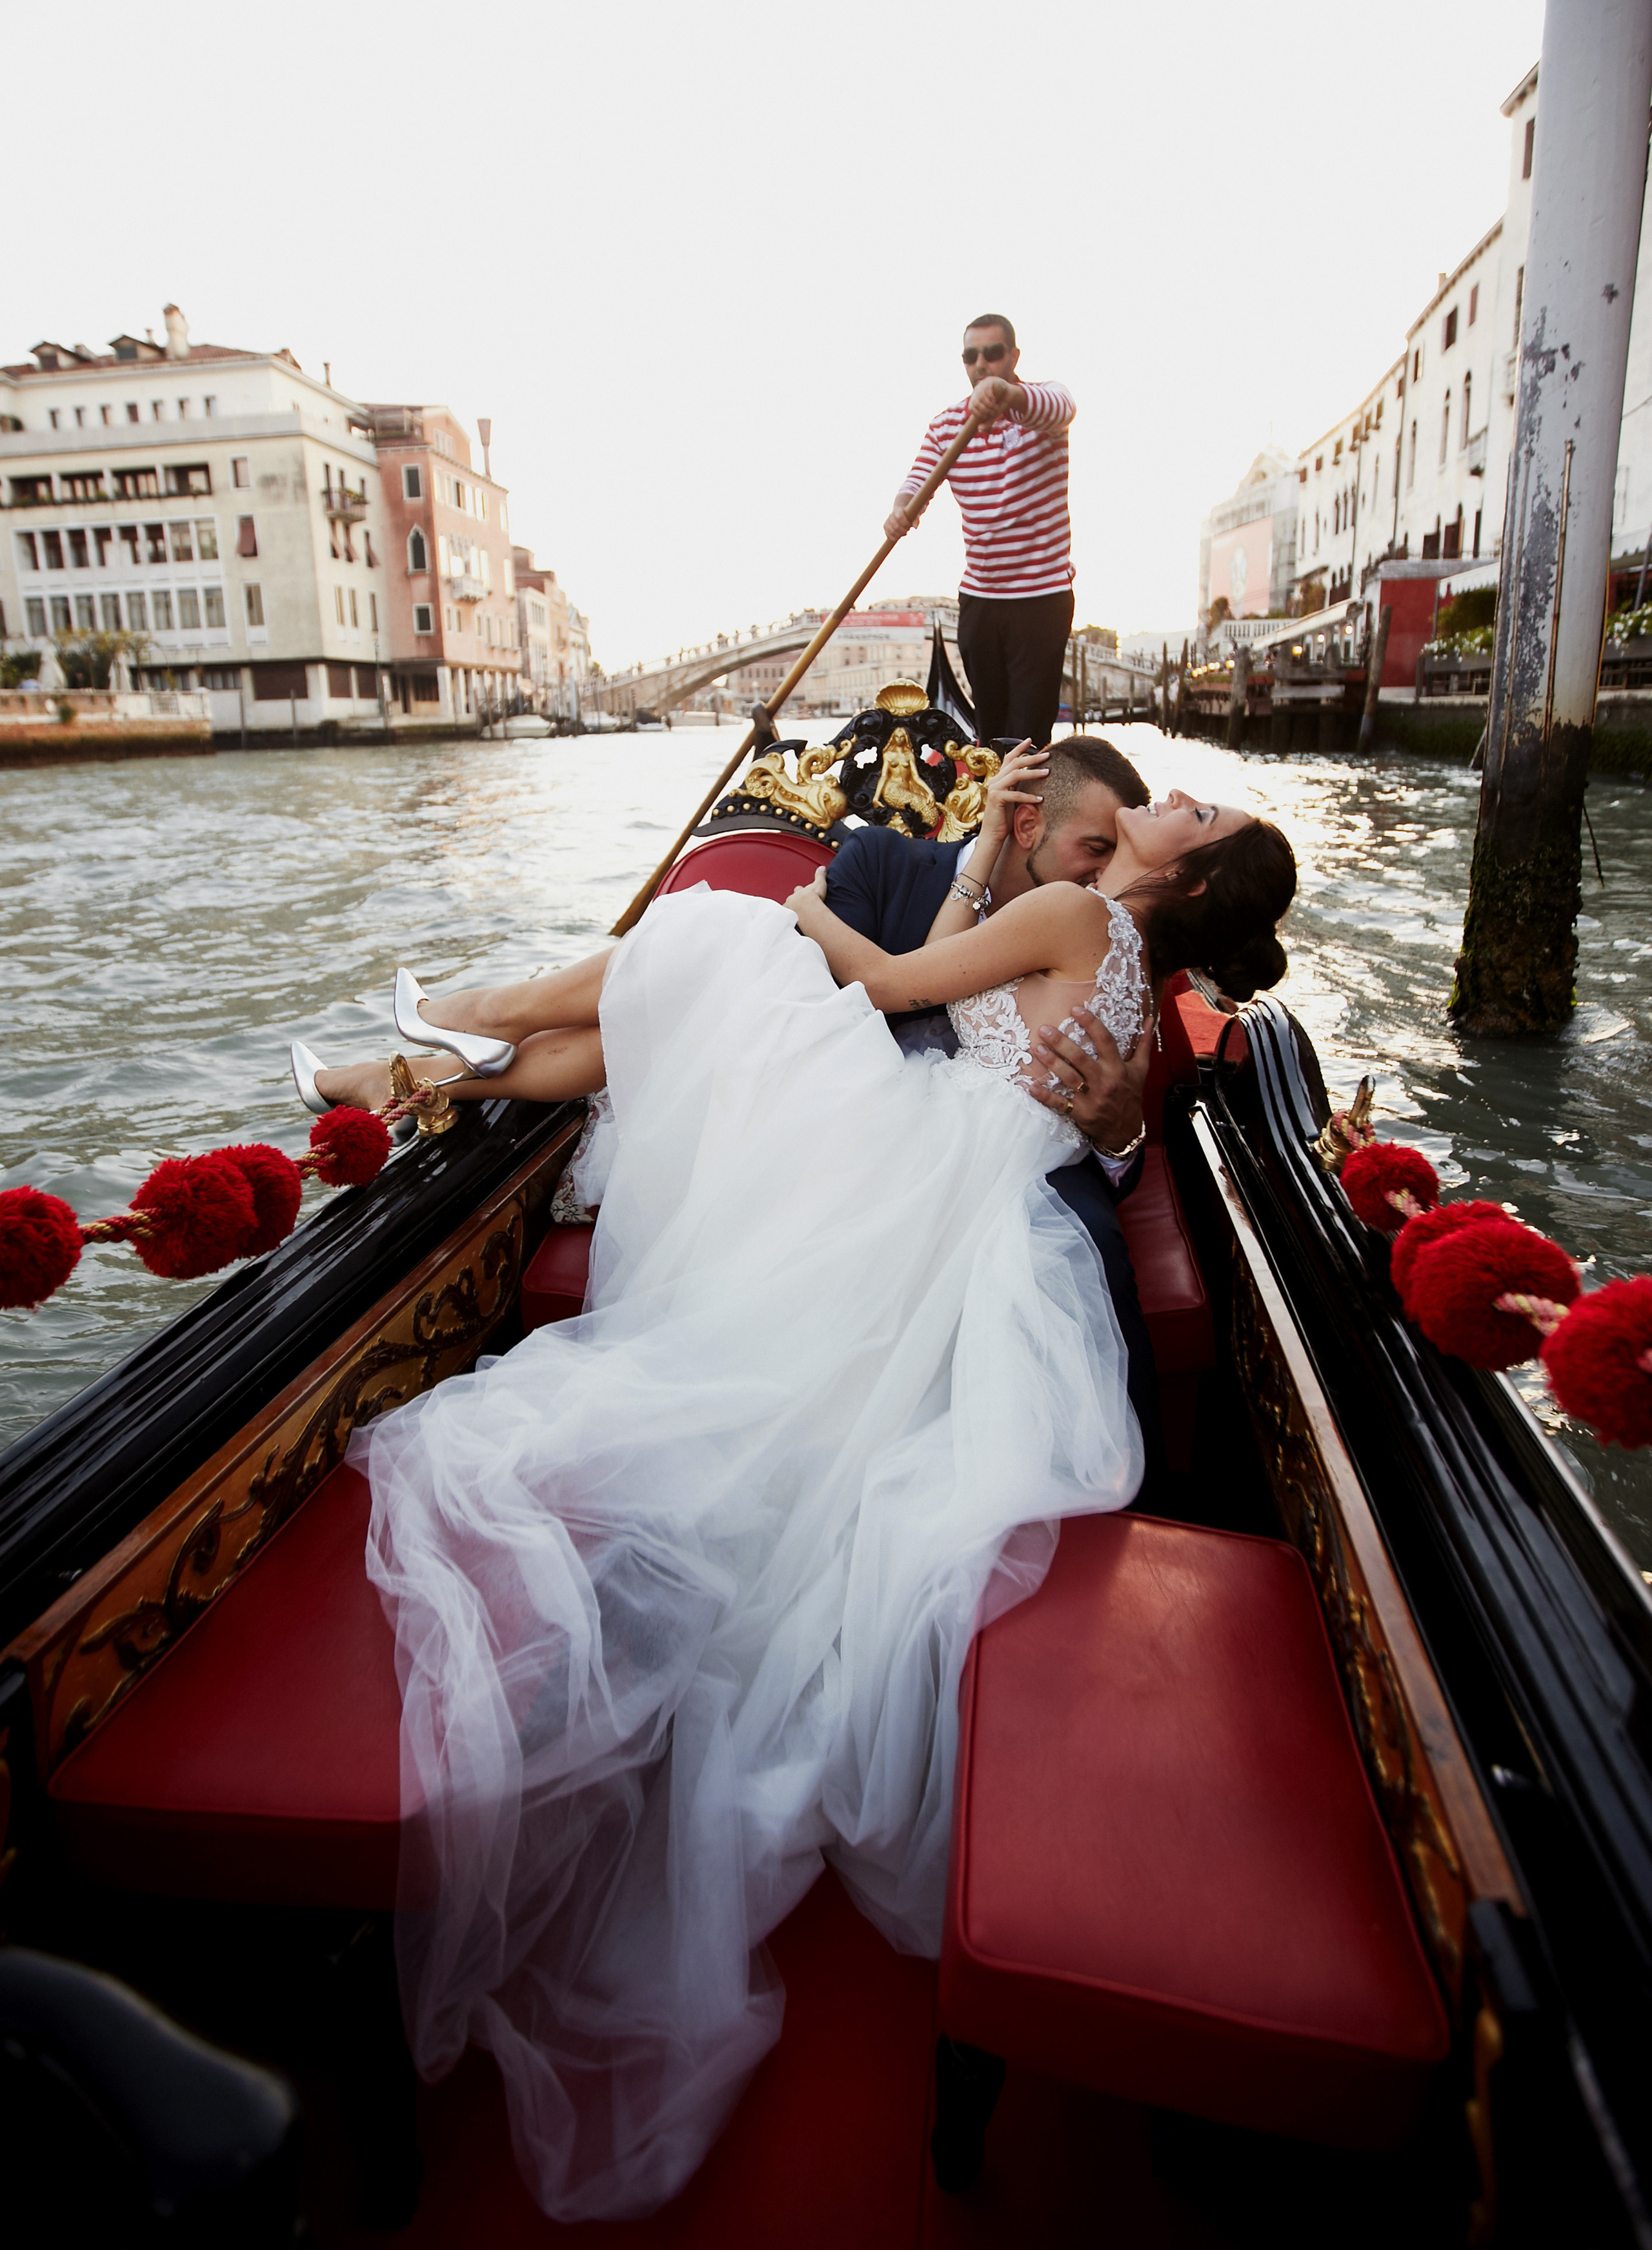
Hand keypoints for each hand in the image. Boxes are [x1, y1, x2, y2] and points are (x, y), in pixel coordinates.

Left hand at [786, 866, 831, 932]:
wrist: (809, 908)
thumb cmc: (815, 897)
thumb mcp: (819, 883)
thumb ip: (820, 875)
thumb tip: (822, 867)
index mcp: (799, 892)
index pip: (798, 890)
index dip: (800, 891)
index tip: (802, 893)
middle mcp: (792, 899)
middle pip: (791, 899)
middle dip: (794, 901)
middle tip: (799, 905)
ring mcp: (789, 908)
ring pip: (788, 908)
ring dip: (790, 910)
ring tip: (794, 914)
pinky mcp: (789, 917)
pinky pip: (787, 918)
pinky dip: (789, 919)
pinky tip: (790, 922)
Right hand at [883, 503, 915, 540]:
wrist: (901, 511)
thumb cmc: (910, 513)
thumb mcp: (915, 514)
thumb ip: (916, 520)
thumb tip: (915, 527)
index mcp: (898, 510)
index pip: (899, 517)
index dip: (904, 523)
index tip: (909, 526)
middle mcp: (891, 515)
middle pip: (895, 526)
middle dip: (902, 531)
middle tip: (907, 531)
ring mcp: (887, 521)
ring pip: (890, 531)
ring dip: (897, 535)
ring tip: (903, 534)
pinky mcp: (885, 526)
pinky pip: (887, 533)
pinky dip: (892, 537)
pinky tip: (896, 538)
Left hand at [967, 375, 1023, 425]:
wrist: (1009, 395)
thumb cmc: (999, 405)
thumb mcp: (993, 415)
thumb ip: (987, 422)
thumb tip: (979, 428)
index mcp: (975, 398)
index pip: (971, 407)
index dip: (978, 414)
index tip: (986, 416)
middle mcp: (977, 391)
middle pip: (976, 402)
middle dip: (985, 410)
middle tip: (993, 413)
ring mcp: (983, 384)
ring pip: (981, 397)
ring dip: (988, 405)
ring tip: (995, 408)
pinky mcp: (989, 381)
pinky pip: (986, 390)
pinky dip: (990, 398)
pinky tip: (994, 401)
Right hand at [977, 741, 1045, 856]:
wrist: (993, 835)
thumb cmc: (1005, 818)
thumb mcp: (1014, 798)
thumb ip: (1019, 786)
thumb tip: (1035, 776)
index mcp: (999, 779)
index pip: (1009, 758)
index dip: (1019, 748)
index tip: (1031, 740)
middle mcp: (995, 781)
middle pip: (1014, 763)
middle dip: (1032, 757)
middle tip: (1047, 755)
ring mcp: (994, 789)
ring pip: (1015, 774)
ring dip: (1033, 772)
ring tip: (1048, 772)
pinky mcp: (996, 799)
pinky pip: (1015, 795)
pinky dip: (1029, 796)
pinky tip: (1041, 799)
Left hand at [1026, 1006, 1149, 1152]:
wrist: (1125, 1129)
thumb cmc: (1130, 1095)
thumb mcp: (1140, 1070)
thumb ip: (1144, 1043)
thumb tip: (1151, 1018)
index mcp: (1118, 1068)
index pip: (1105, 1041)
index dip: (1091, 1024)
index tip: (1076, 1009)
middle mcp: (1105, 1081)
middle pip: (1081, 1059)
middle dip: (1062, 1043)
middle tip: (1045, 1029)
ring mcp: (1092, 1098)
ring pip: (1069, 1078)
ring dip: (1052, 1063)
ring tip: (1037, 1049)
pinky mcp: (1081, 1113)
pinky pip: (1060, 1104)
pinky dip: (1045, 1096)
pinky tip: (1031, 1086)